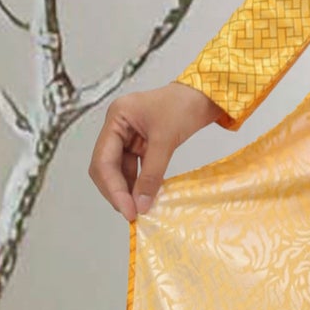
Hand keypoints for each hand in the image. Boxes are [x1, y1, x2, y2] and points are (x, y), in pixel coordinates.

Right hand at [89, 79, 224, 220]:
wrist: (206, 95)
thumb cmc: (185, 106)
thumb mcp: (166, 140)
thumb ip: (152, 173)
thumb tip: (141, 204)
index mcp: (117, 117)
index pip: (103, 159)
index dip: (113, 188)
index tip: (127, 210)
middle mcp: (117, 126)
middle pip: (105, 166)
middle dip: (116, 191)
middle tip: (131, 213)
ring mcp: (127, 135)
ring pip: (118, 169)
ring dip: (127, 190)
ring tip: (138, 210)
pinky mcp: (140, 144)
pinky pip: (133, 168)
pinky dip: (138, 183)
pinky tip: (144, 197)